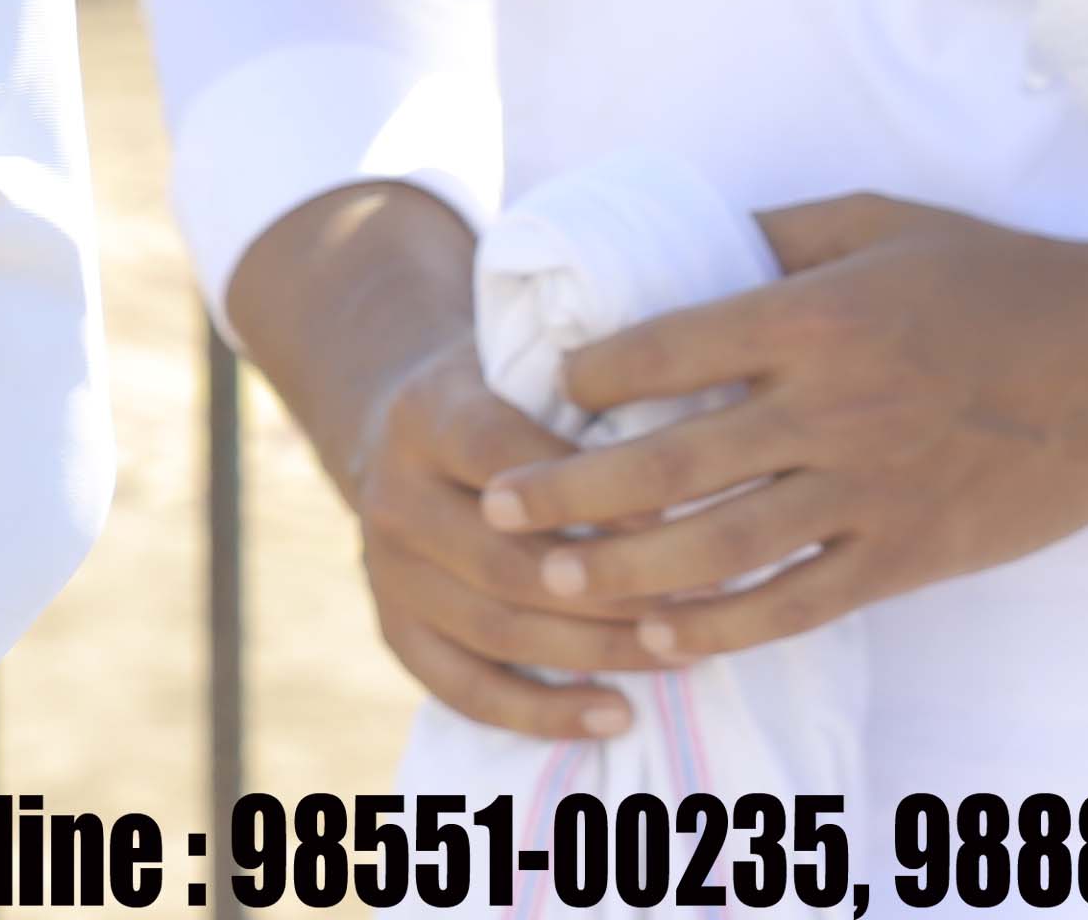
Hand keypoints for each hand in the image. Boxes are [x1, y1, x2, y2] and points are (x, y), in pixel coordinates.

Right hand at [327, 337, 659, 740]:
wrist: (405, 440)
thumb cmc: (508, 403)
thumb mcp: (530, 373)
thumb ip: (589, 400)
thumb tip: (694, 446)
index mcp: (425, 415)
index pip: (500, 455)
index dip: (586, 491)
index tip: (672, 521)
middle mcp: (392, 494)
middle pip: (504, 560)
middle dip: (611, 590)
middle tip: (702, 603)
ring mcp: (386, 570)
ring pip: (496, 629)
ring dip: (597, 651)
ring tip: (679, 655)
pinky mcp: (393, 629)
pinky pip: (466, 689)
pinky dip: (543, 713)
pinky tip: (618, 714)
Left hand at [490, 193, 1087, 662]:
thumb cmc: (996, 277)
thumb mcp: (876, 221)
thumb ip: (772, 233)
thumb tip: (676, 238)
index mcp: (813, 319)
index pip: (665, 350)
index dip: (589, 375)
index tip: (543, 387)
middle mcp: (832, 410)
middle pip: (671, 462)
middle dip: (570, 490)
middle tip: (496, 506)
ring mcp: (873, 492)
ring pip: (723, 547)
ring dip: (627, 570)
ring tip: (553, 579)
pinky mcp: (911, 555)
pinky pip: (801, 602)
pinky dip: (726, 626)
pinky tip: (664, 635)